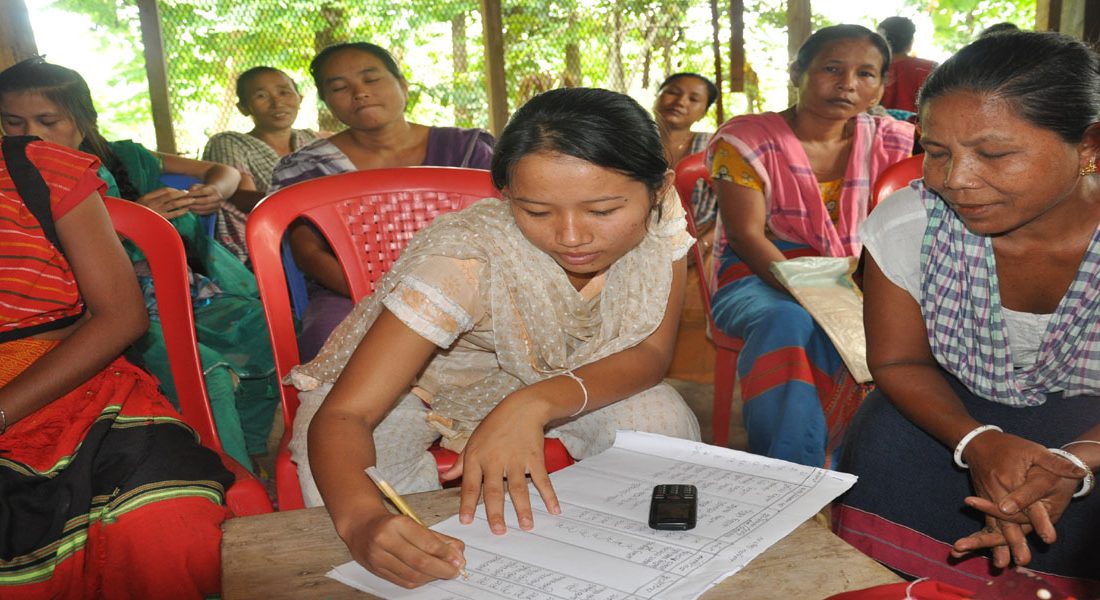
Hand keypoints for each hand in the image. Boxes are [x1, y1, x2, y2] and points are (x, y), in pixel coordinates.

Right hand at [136, 188, 192, 219]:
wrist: (130, 224)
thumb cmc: (137, 213)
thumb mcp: (141, 202)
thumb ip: (152, 198)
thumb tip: (167, 194)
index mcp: (147, 197)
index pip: (164, 190)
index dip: (174, 190)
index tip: (180, 191)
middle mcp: (152, 202)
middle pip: (170, 195)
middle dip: (181, 193)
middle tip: (189, 193)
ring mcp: (156, 211)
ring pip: (173, 204)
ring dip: (184, 201)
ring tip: (192, 200)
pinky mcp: (160, 219)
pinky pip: (173, 214)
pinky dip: (181, 211)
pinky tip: (187, 210)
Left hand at [183, 183, 224, 215]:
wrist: (216, 194)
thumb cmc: (205, 189)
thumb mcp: (200, 185)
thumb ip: (194, 188)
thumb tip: (188, 193)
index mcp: (213, 189)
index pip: (203, 191)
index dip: (194, 193)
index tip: (186, 195)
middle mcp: (217, 197)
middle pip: (205, 200)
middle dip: (194, 202)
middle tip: (185, 203)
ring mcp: (218, 205)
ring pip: (205, 208)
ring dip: (195, 208)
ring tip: (187, 207)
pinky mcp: (216, 210)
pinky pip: (206, 212)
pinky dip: (198, 212)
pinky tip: (192, 210)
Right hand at [342, 510, 465, 587]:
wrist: (360, 526)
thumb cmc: (391, 523)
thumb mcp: (413, 523)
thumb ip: (437, 537)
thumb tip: (458, 552)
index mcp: (397, 524)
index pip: (426, 542)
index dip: (445, 554)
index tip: (458, 559)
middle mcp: (385, 540)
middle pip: (419, 561)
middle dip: (442, 569)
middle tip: (455, 571)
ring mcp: (378, 557)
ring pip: (412, 575)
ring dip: (432, 577)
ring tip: (444, 573)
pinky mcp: (376, 570)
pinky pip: (403, 581)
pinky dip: (420, 581)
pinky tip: (429, 576)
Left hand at [443, 394, 561, 534]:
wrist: (522, 407)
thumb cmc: (494, 425)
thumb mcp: (472, 441)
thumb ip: (460, 462)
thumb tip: (444, 477)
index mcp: (477, 457)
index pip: (470, 485)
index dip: (467, 504)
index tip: (466, 522)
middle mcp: (495, 460)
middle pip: (495, 491)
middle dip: (496, 513)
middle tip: (499, 531)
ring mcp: (516, 459)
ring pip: (518, 488)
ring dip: (523, 508)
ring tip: (527, 526)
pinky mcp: (534, 457)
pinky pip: (542, 479)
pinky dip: (549, 495)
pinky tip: (554, 509)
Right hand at [958, 433, 1084, 565]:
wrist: (979, 443)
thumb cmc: (1011, 447)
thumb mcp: (1034, 450)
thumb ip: (1056, 463)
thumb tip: (1079, 472)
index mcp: (1011, 479)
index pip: (1029, 502)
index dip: (1039, 520)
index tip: (1049, 537)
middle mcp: (998, 492)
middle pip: (1008, 520)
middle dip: (1015, 541)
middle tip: (1024, 560)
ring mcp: (988, 498)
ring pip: (995, 525)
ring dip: (998, 545)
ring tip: (1004, 564)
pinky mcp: (983, 502)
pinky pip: (986, 524)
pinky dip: (987, 540)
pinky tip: (993, 555)